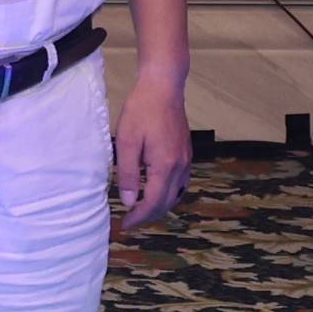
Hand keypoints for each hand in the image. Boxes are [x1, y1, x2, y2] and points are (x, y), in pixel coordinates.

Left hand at [112, 75, 190, 231]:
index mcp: (165, 166)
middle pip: (167, 202)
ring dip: (160, 206)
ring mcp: (186, 159)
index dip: (139, 218)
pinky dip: (170, 193)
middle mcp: (180, 166)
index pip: (152, 203)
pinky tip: (158, 191)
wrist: (163, 86)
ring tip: (143, 210)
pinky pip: (182, 182)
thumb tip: (129, 201)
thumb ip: (128, 174)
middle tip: (131, 221)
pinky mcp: (187, 152)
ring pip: (176, 194)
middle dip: (149, 216)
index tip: (125, 225)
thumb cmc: (141, 110)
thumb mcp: (126, 141)